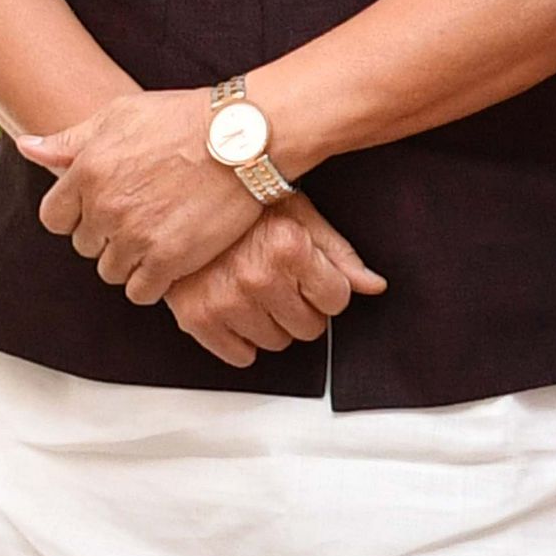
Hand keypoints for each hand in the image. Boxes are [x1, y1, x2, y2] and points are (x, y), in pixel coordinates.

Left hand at [18, 90, 258, 302]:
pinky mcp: (169, 260)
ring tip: (159, 234)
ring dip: (130, 259)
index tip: (103, 208)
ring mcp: (136, 236)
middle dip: (108, 234)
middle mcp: (105, 208)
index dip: (78, 214)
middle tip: (142, 214)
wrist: (245, 136)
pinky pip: (141, 291)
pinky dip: (152, 280)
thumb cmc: (185, 118)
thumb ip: (70, 139)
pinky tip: (170, 257)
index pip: (55, 218)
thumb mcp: (120, 115)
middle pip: (86, 245)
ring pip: (111, 271)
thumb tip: (27, 146)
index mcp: (87, 172)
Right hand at [162, 195, 387, 366]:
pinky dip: (241, 339)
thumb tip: (373, 285)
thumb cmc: (243, 202)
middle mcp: (258, 277)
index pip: (336, 300)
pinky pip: (239, 356)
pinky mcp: (197, 318)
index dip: (327, 288)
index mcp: (290, 248)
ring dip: (272, 322)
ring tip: (256, 289)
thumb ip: (339, 253)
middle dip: (302, 306)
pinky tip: (236, 307)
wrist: (181, 199)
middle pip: (309, 327)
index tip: (311, 275)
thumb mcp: (299, 213)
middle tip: (281, 281)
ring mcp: (226, 300)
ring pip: (277, 343)